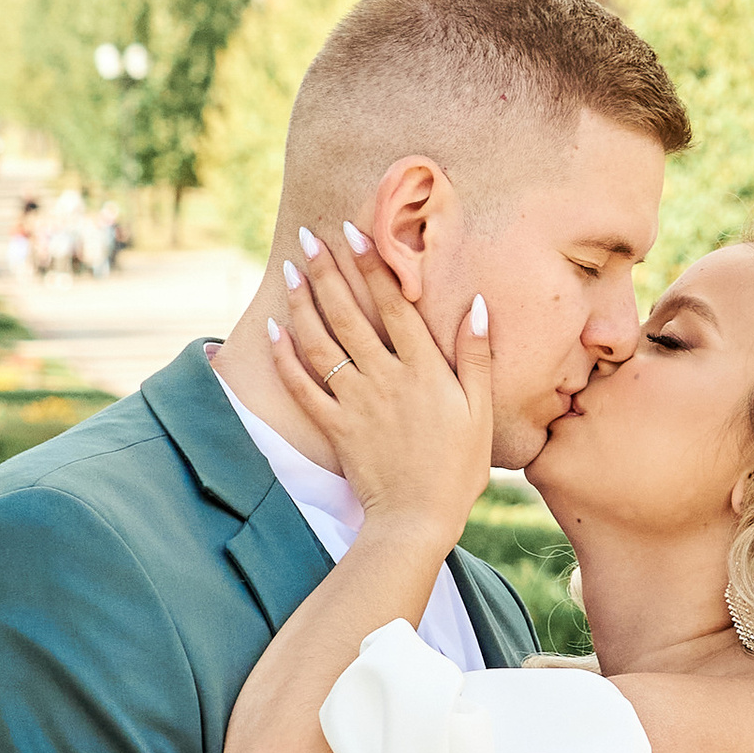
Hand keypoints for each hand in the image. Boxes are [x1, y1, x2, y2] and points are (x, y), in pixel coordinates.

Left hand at [267, 225, 493, 544]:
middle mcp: (385, 378)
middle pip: (350, 314)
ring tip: (289, 269)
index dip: (372, 265)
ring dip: (302, 302)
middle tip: (309, 236)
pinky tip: (273, 329)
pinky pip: (302, 386)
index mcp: (424, 369)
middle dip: (327, 271)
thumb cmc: (457, 468)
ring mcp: (355, 402)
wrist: (418, 520)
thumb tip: (478, 305)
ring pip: (322, 342)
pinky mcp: (334, 427)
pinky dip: (285, 356)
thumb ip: (476, 357)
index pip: (394, 305)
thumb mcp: (480, 411)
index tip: (353, 232)